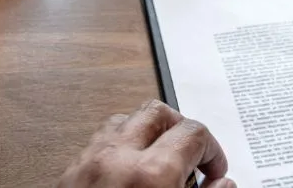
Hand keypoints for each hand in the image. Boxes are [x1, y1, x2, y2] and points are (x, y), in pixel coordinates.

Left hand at [58, 100, 234, 187]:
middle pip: (158, 112)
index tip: (214, 171)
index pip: (193, 133)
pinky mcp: (68, 175)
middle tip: (191, 157)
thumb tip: (224, 183)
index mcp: (151, 174)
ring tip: (160, 160)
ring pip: (124, 121)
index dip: (212, 150)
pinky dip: (119, 147)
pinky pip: (98, 142)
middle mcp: (117, 159)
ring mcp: (88, 164)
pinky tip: (128, 171)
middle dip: (179, 128)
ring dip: (147, 132)